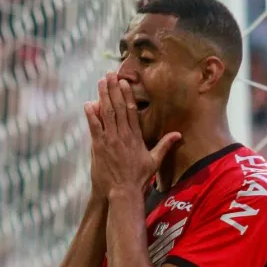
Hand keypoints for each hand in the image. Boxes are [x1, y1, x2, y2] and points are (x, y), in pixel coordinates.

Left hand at [84, 72, 180, 198]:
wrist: (123, 191)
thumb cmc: (139, 178)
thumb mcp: (154, 161)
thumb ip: (165, 145)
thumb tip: (179, 135)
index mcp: (135, 137)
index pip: (131, 111)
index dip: (126, 95)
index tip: (124, 82)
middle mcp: (123, 135)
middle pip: (117, 107)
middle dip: (113, 89)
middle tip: (109, 74)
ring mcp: (110, 140)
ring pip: (106, 113)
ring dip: (102, 96)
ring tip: (100, 82)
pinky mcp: (99, 147)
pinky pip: (94, 127)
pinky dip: (91, 115)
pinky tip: (88, 103)